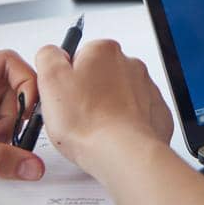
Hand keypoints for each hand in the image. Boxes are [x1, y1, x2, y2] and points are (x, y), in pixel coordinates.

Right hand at [32, 39, 173, 177]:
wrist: (124, 153)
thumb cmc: (89, 122)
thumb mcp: (50, 79)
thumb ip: (48, 56)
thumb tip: (51, 53)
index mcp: (103, 51)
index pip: (78, 56)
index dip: (65, 79)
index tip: (62, 96)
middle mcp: (129, 64)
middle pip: (99, 75)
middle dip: (87, 92)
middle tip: (75, 115)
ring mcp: (145, 88)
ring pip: (117, 95)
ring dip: (105, 108)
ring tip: (93, 128)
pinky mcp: (155, 111)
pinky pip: (134, 113)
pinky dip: (124, 123)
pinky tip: (111, 135)